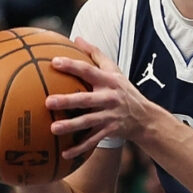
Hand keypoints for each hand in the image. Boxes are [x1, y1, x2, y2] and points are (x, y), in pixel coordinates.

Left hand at [46, 38, 155, 159]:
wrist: (144, 117)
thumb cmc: (123, 90)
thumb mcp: (114, 71)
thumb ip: (95, 55)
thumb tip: (77, 38)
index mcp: (108, 81)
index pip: (89, 71)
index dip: (72, 66)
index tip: (54, 62)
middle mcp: (109, 98)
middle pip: (87, 99)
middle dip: (68, 101)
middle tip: (48, 101)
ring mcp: (110, 116)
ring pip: (88, 122)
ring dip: (71, 126)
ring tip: (53, 128)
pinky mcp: (110, 131)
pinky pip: (93, 140)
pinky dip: (80, 148)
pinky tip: (64, 154)